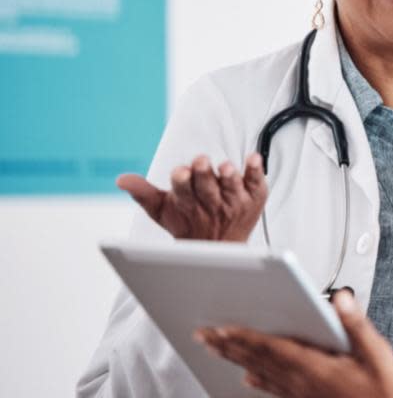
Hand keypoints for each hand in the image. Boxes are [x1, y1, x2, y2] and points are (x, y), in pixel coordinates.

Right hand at [116, 153, 267, 241]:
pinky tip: (253, 158)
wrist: (220, 247)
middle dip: (203, 174)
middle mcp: (213, 203)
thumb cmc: (189, 223)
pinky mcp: (254, 197)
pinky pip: (257, 183)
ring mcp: (235, 201)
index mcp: (189, 204)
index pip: (183, 191)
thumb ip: (143, 193)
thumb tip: (121, 179)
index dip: (182, 181)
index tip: (180, 171)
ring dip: (229, 177)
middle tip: (201, 161)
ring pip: (232, 188)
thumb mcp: (163, 210)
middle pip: (207, 187)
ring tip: (226, 167)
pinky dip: (255, 171)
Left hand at [195, 291, 392, 397]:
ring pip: (262, 374)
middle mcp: (303, 383)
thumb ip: (357, 327)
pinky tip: (248, 379)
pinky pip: (276, 389)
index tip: (221, 328)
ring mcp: (304, 395)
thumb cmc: (387, 396)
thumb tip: (341, 299)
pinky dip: (259, 381)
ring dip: (237, 359)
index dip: (245, 337)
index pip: (272, 348)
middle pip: (259, 360)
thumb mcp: (380, 357)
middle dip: (229, 345)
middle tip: (203, 334)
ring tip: (215, 349)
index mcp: (317, 369)